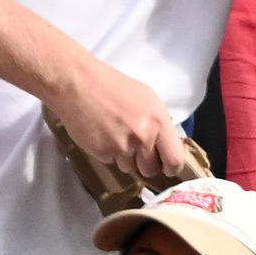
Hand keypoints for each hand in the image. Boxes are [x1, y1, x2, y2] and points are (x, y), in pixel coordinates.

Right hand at [41, 59, 197, 196]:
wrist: (80, 84)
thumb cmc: (114, 87)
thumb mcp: (147, 99)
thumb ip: (158, 125)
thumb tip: (165, 147)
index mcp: (159, 121)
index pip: (175, 159)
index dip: (171, 167)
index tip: (167, 168)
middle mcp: (143, 136)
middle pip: (150, 170)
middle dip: (144, 163)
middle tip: (136, 149)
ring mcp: (122, 146)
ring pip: (130, 168)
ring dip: (125, 158)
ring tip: (115, 134)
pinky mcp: (102, 152)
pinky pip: (111, 162)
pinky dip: (108, 153)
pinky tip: (103, 134)